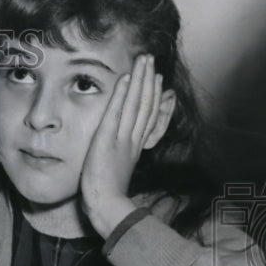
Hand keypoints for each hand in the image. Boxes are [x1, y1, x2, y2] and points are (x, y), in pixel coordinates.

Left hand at [80, 54, 166, 236]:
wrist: (107, 206)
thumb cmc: (109, 195)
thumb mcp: (119, 171)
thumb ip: (123, 158)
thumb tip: (124, 154)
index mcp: (136, 147)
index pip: (149, 116)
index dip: (155, 96)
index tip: (159, 80)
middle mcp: (132, 140)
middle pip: (146, 104)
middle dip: (149, 80)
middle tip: (151, 60)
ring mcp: (121, 139)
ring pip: (136, 104)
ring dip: (139, 80)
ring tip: (143, 60)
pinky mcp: (107, 141)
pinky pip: (116, 114)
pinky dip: (121, 95)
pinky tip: (125, 78)